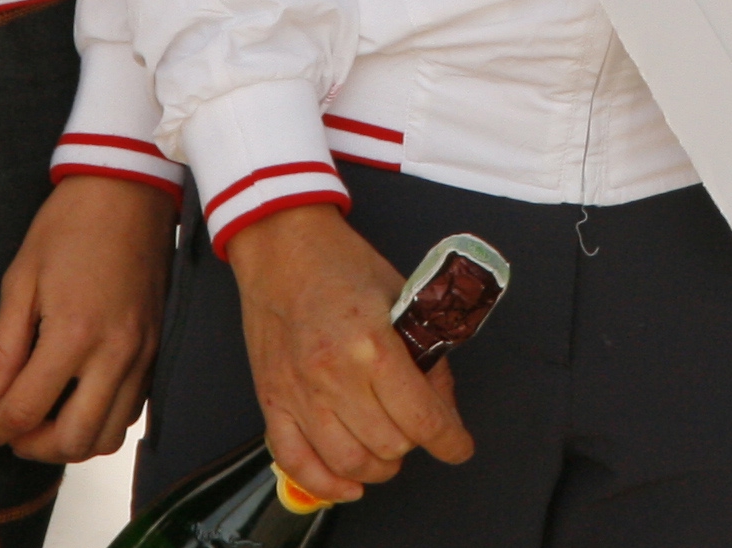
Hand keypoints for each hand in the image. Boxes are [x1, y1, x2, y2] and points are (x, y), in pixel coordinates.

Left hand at [0, 173, 175, 460]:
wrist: (128, 188)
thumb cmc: (70, 225)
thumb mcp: (20, 279)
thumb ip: (1, 349)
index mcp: (73, 333)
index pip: (24, 411)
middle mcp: (114, 352)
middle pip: (72, 440)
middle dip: (31, 447)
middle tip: (8, 428)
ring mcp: (142, 353)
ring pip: (107, 435)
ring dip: (69, 441)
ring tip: (42, 418)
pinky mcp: (156, 348)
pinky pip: (131, 411)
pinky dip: (100, 420)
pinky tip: (76, 398)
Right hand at [219, 205, 470, 504]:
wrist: (282, 247)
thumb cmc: (340, 264)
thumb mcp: (401, 297)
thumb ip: (425, 352)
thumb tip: (442, 401)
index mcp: (372, 346)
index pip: (422, 419)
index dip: (450, 441)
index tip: (459, 446)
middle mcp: (333, 377)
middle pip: (389, 445)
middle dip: (414, 444)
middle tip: (418, 428)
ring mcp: (299, 394)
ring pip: (348, 463)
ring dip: (377, 467)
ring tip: (388, 452)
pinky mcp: (272, 401)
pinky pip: (296, 462)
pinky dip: (325, 483)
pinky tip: (347, 482)